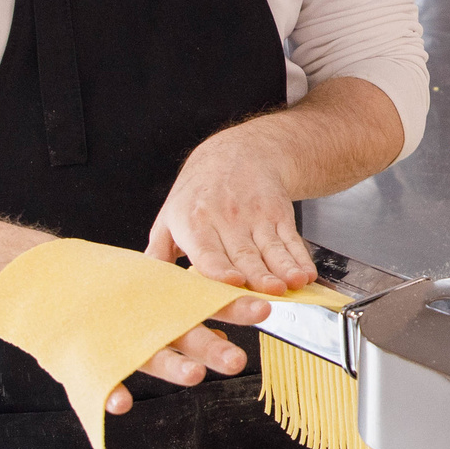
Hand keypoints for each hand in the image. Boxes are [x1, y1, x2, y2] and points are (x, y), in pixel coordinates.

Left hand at [119, 124, 311, 411]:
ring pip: (271, 248)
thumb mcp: (170, 218)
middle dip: (259, 275)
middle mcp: (226, 219)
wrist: (237, 154)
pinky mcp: (278, 215)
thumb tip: (142, 289)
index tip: (232, 281)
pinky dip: (300, 258)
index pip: (207, 251)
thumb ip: (158, 255)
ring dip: (285, 268)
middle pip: (244, 254)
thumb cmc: (198, 195)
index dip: (220, 267)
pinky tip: (306, 273)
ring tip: (294, 284)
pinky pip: (290, 240)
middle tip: (270, 294)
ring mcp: (255, 217)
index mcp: (194, 223)